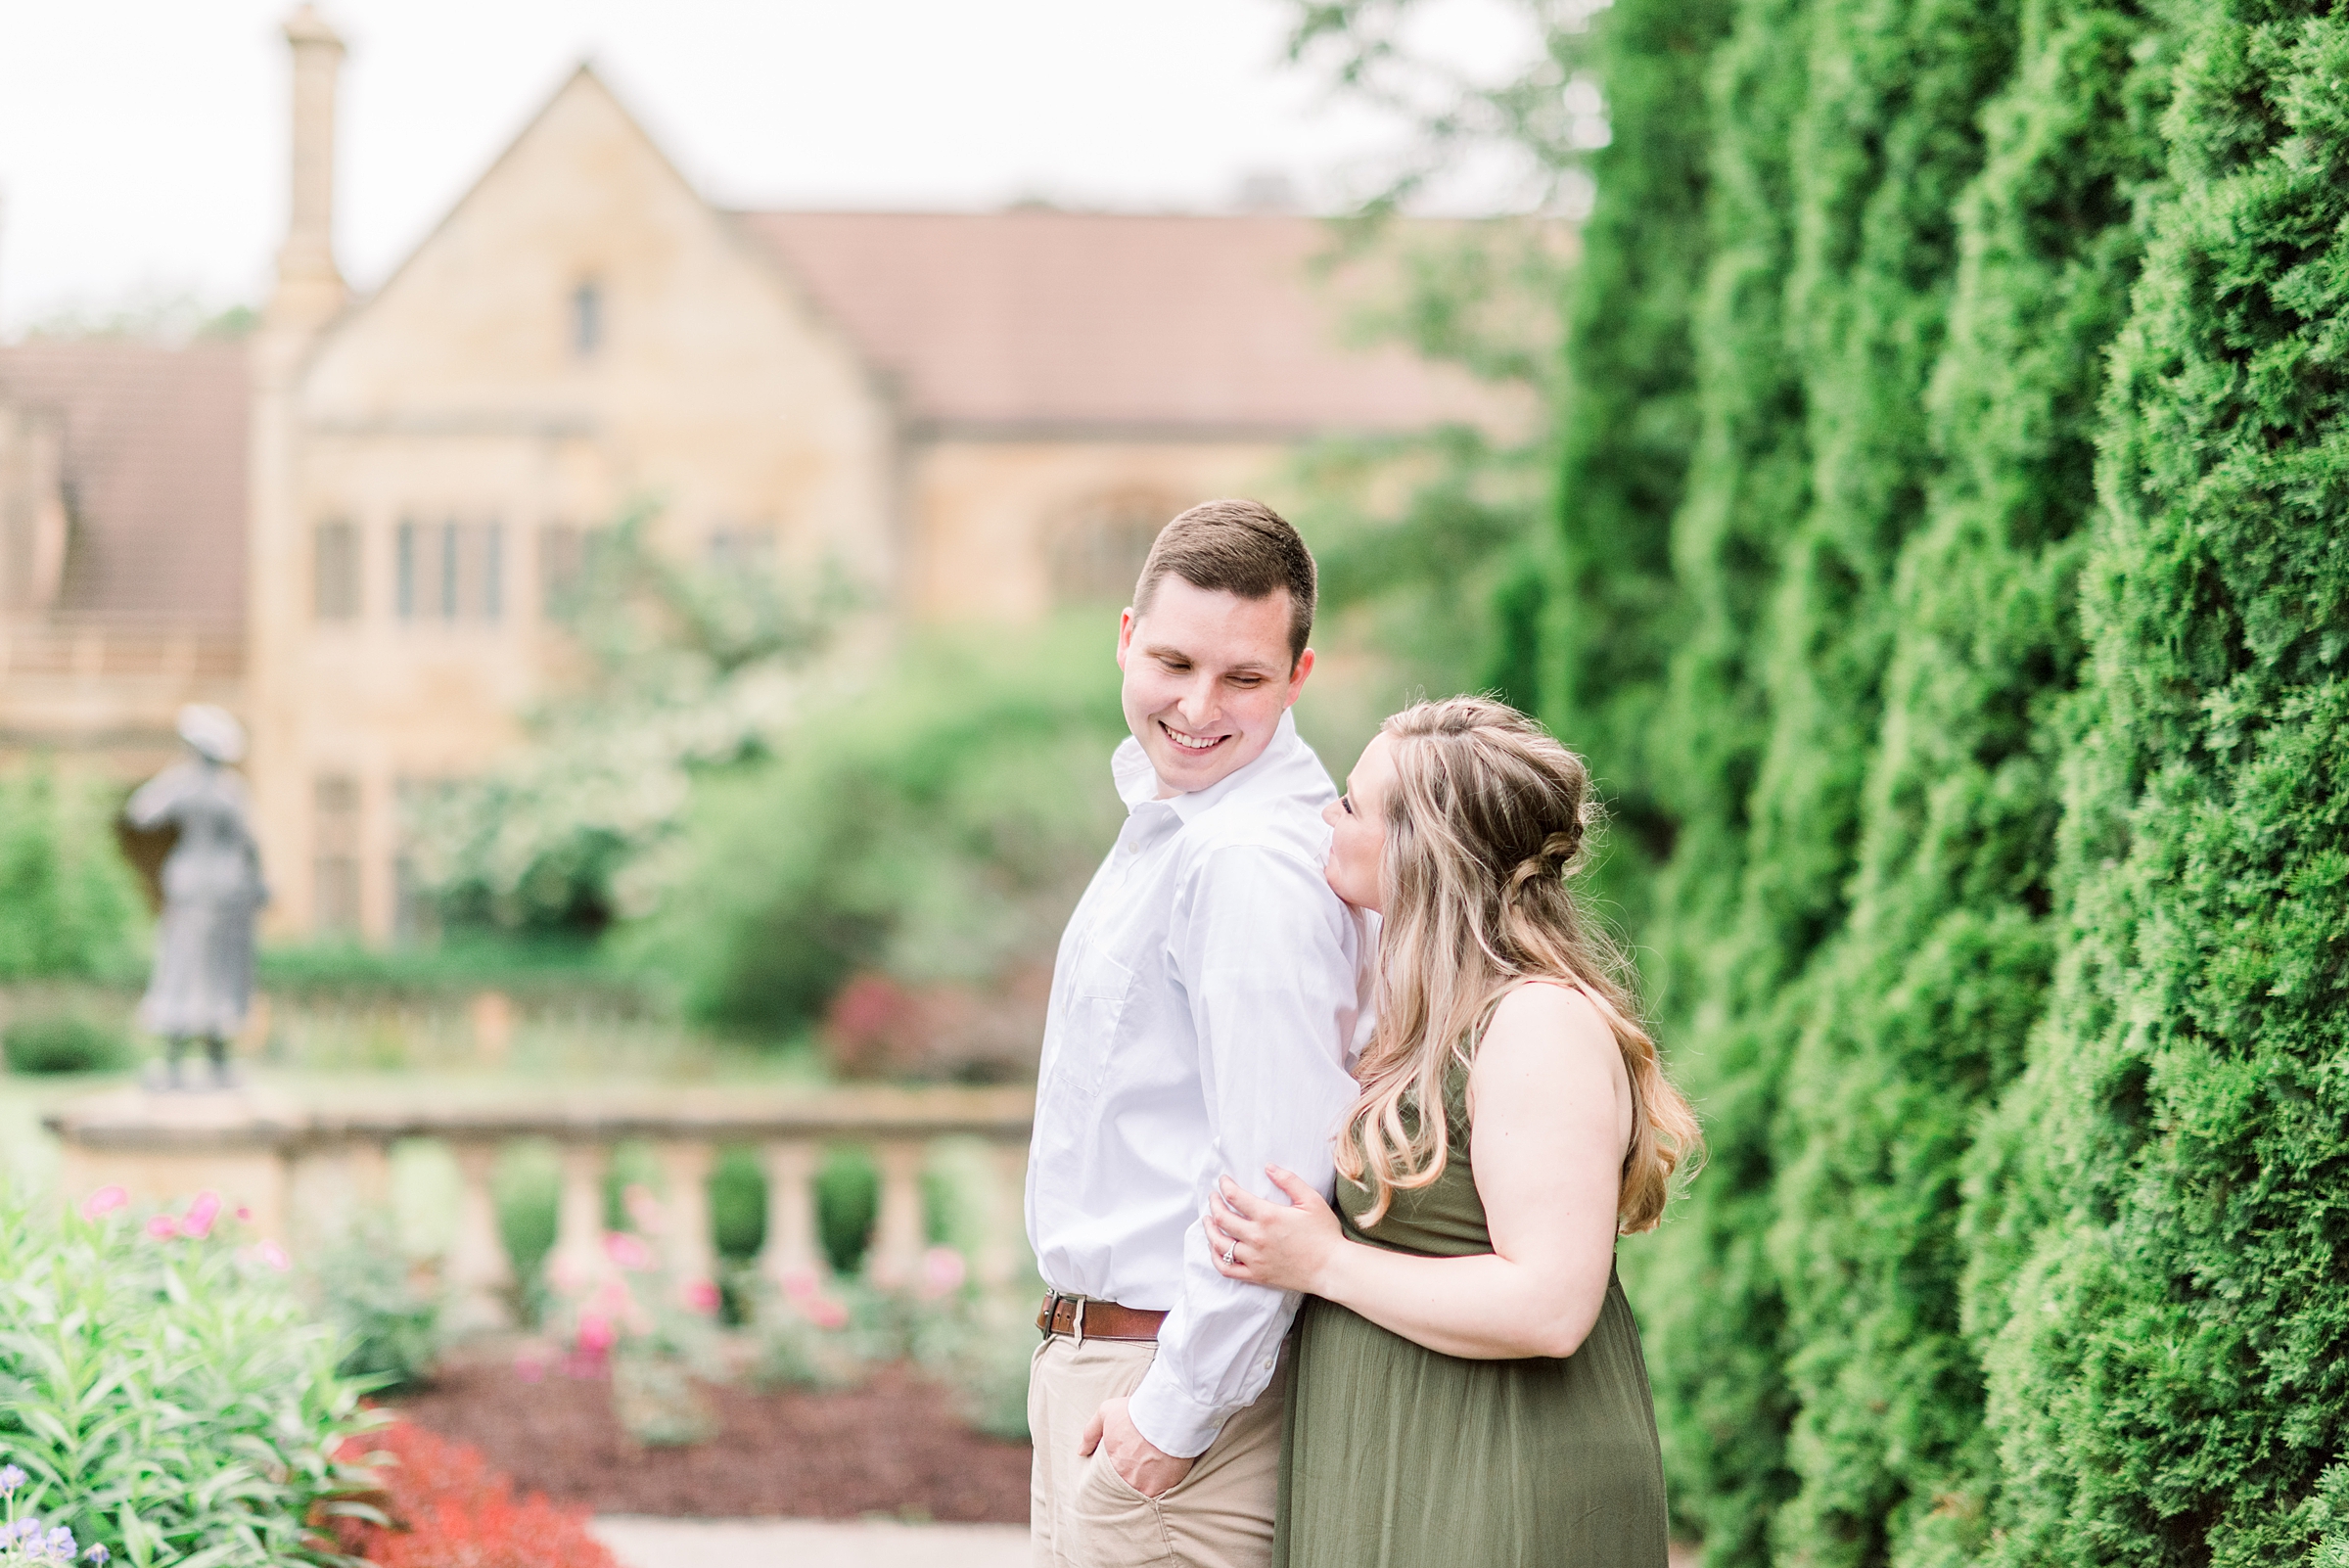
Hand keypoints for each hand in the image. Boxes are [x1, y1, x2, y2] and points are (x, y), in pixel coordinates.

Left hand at [1079, 1396, 1194, 1497]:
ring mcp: (1148, 1486)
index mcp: (1112, 1466)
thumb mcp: (1106, 1413)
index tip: (1120, 1466)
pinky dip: (1161, 1486)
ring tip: (1150, 1473)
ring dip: (1144, 1485)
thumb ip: (1091, 1433)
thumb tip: (1081, 1451)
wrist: (1169, 1413)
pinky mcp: (1167, 1486)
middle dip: (1128, 1481)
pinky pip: (1161, 1493)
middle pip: (1125, 1488)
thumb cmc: (1136, 1412)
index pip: (1106, 1479)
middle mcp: (1128, 1480)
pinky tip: (1163, 1475)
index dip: (1113, 1474)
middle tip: (1135, 1471)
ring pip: (1142, 1492)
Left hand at [1204, 1166, 1344, 1294]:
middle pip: (1222, 1219)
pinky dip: (1215, 1257)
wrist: (1332, 1268)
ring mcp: (1254, 1258)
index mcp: (1268, 1216)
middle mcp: (1257, 1237)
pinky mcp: (1257, 1274)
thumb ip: (1288, 1180)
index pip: (1235, 1197)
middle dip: (1214, 1204)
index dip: (1225, 1186)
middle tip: (1213, 1197)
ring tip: (1208, 1220)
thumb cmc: (1324, 1233)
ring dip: (1209, 1229)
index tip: (1223, 1181)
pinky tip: (1215, 1248)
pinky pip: (1227, 1268)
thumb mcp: (1311, 1200)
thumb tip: (1268, 1167)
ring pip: (1220, 1244)